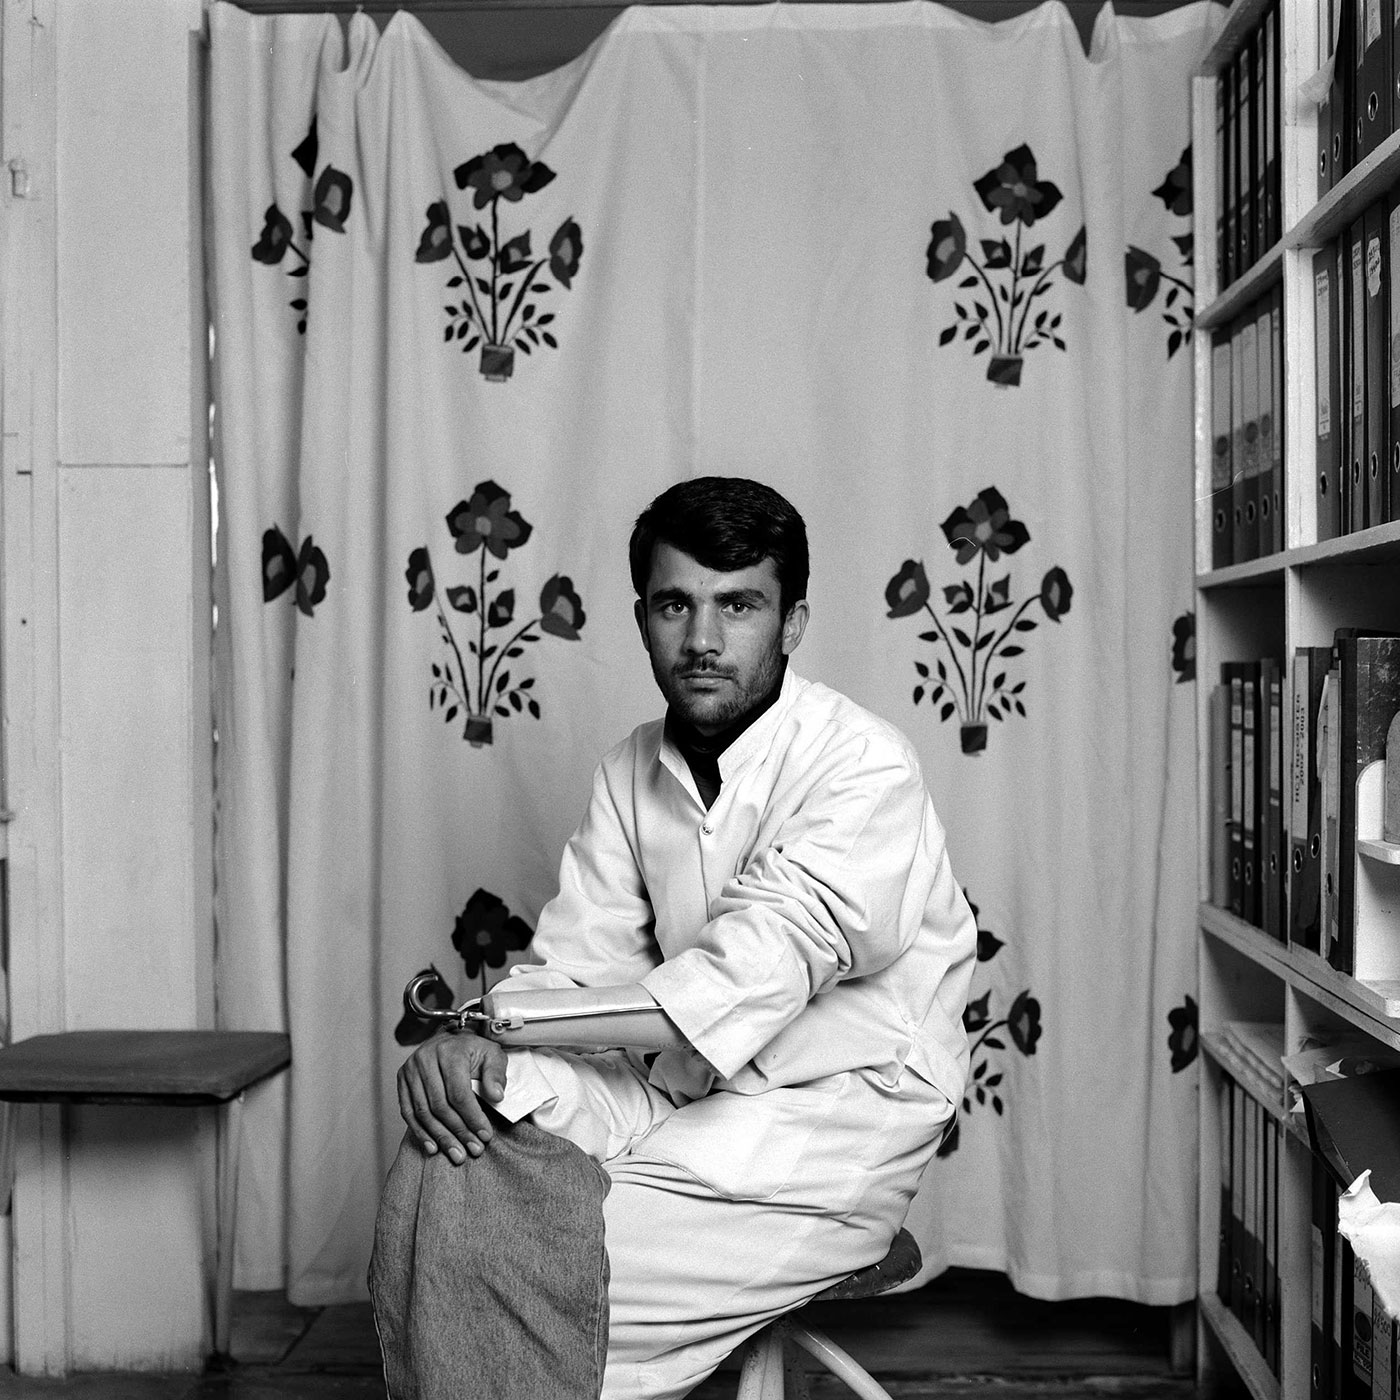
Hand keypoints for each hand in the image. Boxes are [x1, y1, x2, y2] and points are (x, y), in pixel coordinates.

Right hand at [397, 1029, 507, 1164]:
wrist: (449, 1039)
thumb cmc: (472, 1050)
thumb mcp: (492, 1054)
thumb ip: (496, 1074)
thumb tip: (496, 1096)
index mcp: (450, 1051)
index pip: (459, 1093)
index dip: (472, 1117)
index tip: (485, 1135)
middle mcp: (425, 1059)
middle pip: (440, 1105)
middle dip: (458, 1131)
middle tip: (473, 1149)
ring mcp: (410, 1070)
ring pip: (423, 1112)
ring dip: (441, 1137)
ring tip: (456, 1154)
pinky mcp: (401, 1080)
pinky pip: (408, 1112)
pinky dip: (420, 1132)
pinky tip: (433, 1147)